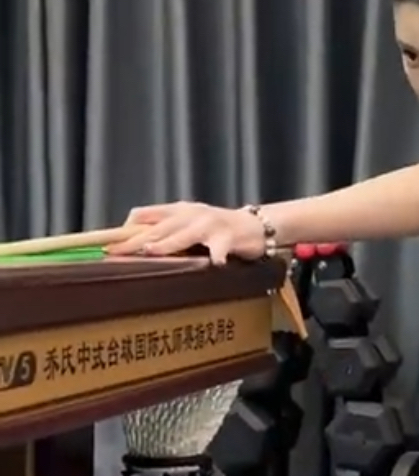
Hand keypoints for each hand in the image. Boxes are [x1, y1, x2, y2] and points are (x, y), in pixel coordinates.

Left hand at [114, 202, 267, 264]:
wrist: (255, 225)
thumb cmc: (216, 229)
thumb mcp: (187, 224)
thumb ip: (164, 232)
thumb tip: (131, 244)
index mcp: (177, 211)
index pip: (144, 215)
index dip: (124, 229)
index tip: (107, 243)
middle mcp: (189, 214)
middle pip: (157, 228)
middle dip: (135, 240)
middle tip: (114, 251)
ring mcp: (209, 224)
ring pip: (183, 234)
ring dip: (167, 243)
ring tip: (151, 250)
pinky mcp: (229, 236)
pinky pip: (220, 247)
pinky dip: (217, 256)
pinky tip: (215, 264)